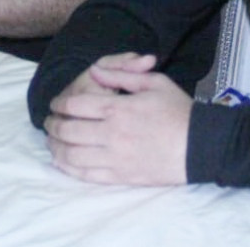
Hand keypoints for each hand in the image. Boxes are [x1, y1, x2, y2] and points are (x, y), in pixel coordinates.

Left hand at [44, 54, 190, 185]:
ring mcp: (115, 158)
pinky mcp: (121, 177)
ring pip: (73, 155)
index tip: (55, 104)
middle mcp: (111, 134)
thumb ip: (123, 74)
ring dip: (56, 147)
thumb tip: (96, 72)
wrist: (200, 147)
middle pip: (68, 131)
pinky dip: (69, 168)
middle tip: (48, 123)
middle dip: (53, 126)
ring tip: (52, 142)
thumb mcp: (155, 82)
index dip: (60, 104)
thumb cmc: (179, 111)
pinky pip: (86, 175)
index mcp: (118, 108)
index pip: (76, 105)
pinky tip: (63, 162)